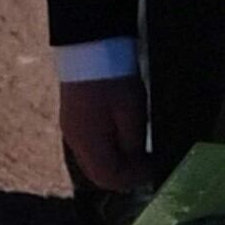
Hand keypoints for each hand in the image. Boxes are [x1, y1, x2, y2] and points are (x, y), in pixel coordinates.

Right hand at [57, 74, 147, 196]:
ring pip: (93, 162)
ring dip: (115, 162)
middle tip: (147, 162)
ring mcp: (71, 130)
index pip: (109, 178)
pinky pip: (89, 147)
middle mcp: (75, 142)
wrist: (89, 45)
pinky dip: (106, 150)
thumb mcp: (132, 111)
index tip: (153, 167)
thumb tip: (137, 163)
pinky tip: (121, 137)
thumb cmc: (113, 78)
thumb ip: (133, 143)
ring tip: (137, 150)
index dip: (133, 178)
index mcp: (88, 143)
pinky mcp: (72, 119)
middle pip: (98, 174)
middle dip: (124, 174)